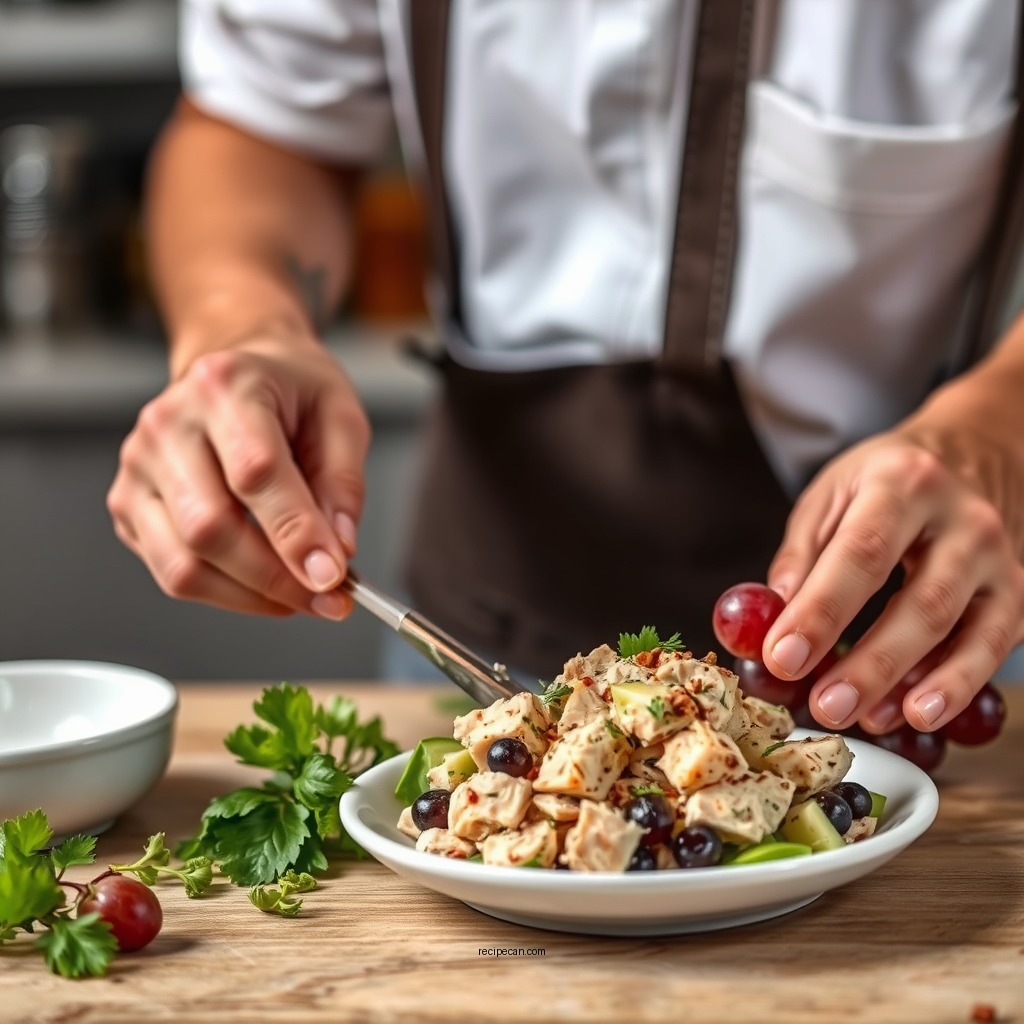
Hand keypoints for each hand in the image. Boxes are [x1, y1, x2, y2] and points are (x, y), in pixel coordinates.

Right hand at [107, 334, 369, 618]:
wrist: (237, 369)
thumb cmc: (290, 392)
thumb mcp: (340, 417)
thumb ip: (343, 484)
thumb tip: (336, 552)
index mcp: (225, 386)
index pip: (255, 472)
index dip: (295, 534)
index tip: (333, 576)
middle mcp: (168, 424)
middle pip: (210, 526)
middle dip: (276, 578)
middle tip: (328, 598)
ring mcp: (139, 467)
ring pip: (183, 563)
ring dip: (250, 596)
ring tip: (301, 596)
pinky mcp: (128, 504)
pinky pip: (171, 571)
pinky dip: (225, 592)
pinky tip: (264, 584)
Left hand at [762, 429, 1023, 733]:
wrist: (971, 453)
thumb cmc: (885, 480)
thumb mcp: (831, 493)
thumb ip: (802, 555)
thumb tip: (772, 621)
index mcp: (901, 483)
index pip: (861, 553)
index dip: (821, 611)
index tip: (782, 657)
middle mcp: (963, 519)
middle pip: (922, 602)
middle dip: (871, 663)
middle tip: (825, 706)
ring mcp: (1000, 558)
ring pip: (969, 631)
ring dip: (920, 686)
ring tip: (873, 720)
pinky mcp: (1018, 592)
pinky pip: (993, 645)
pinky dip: (957, 684)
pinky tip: (916, 713)